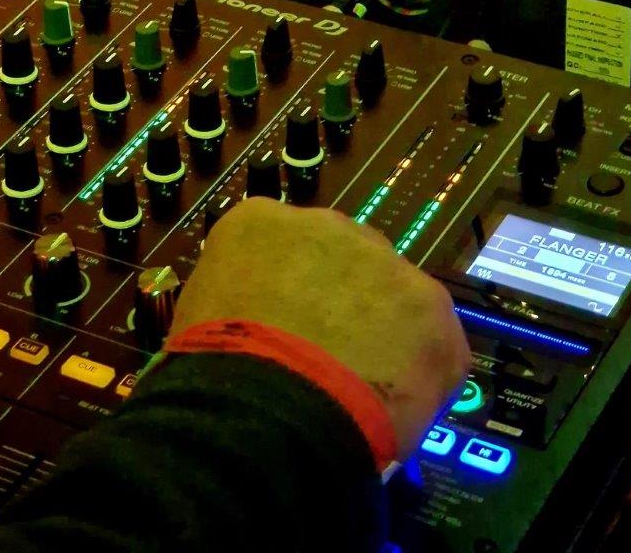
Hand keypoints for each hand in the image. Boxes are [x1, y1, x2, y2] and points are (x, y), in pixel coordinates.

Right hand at [170, 197, 470, 458]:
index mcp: (258, 222)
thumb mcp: (199, 313)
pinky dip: (417, 372)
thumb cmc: (213, 366)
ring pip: (392, 294)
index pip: (279, 245)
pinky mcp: (430, 305)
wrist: (263, 407)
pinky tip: (389, 405)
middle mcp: (325, 225)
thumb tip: (256, 322)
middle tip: (326, 352)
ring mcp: (384, 260)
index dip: (285, 289)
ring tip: (358, 386)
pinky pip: (432, 339)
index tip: (285, 322)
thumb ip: (238, 296)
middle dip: (340, 299)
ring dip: (382, 331)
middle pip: (343, 258)